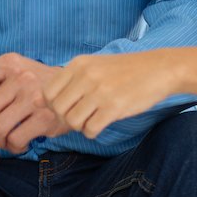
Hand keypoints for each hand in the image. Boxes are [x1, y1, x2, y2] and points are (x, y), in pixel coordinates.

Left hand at [0, 53, 68, 152]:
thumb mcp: (5, 78)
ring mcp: (34, 96)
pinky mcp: (46, 116)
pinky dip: (13, 147)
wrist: (76, 90)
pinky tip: (18, 144)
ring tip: (3, 139)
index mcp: (7, 63)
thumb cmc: (34, 85)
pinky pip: (15, 139)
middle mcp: (20, 76)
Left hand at [44, 51, 178, 139]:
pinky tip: (102, 124)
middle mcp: (86, 75)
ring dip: (80, 126)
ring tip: (92, 120)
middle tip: (79, 117)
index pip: (48, 92)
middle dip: (65, 119)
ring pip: (72, 121)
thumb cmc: (124, 70)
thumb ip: (69, 82)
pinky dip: (92, 132)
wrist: (159, 69)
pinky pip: (90, 130)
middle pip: (57, 109)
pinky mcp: (114, 107)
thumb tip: (37, 102)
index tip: (68, 108)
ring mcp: (100, 91)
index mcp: (78, 64)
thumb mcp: (94, 66)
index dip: (53, 106)